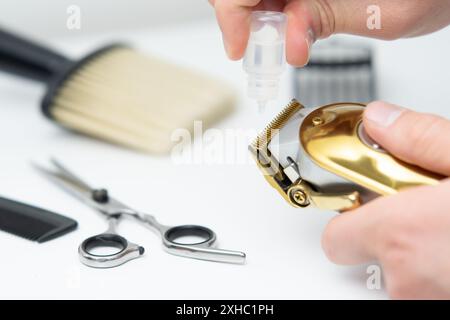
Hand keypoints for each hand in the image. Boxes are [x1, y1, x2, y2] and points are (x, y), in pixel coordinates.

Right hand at [208, 0, 449, 65]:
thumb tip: (290, 43)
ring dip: (257, 20)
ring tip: (279, 42)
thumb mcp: (384, 13)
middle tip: (259, 48)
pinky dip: (272, 16)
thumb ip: (330, 19)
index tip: (239, 48)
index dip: (232, 14)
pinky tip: (289, 29)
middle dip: (242, 18)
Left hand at [321, 101, 449, 298]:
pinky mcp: (447, 306)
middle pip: (369, 251)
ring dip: (419, 251)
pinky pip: (426, 286)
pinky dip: (437, 267)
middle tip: (422, 210)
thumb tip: (380, 120)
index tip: (364, 200)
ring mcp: (429, 299)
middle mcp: (409, 278)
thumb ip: (420, 139)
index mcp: (403, 235)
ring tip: (448, 226)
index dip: (348, 217)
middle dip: (389, 232)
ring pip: (402, 272)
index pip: (335, 236)